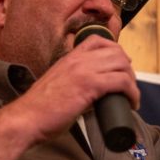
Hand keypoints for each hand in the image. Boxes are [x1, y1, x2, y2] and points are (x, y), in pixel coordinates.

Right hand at [16, 37, 139, 143]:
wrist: (26, 118)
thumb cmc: (39, 109)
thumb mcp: (59, 86)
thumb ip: (76, 83)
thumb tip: (94, 95)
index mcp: (69, 58)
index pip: (98, 40)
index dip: (115, 51)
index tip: (120, 67)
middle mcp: (78, 60)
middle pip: (116, 51)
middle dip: (128, 68)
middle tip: (129, 85)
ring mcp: (84, 71)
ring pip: (122, 64)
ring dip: (133, 81)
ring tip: (132, 96)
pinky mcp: (90, 86)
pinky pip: (122, 82)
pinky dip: (132, 93)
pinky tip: (132, 103)